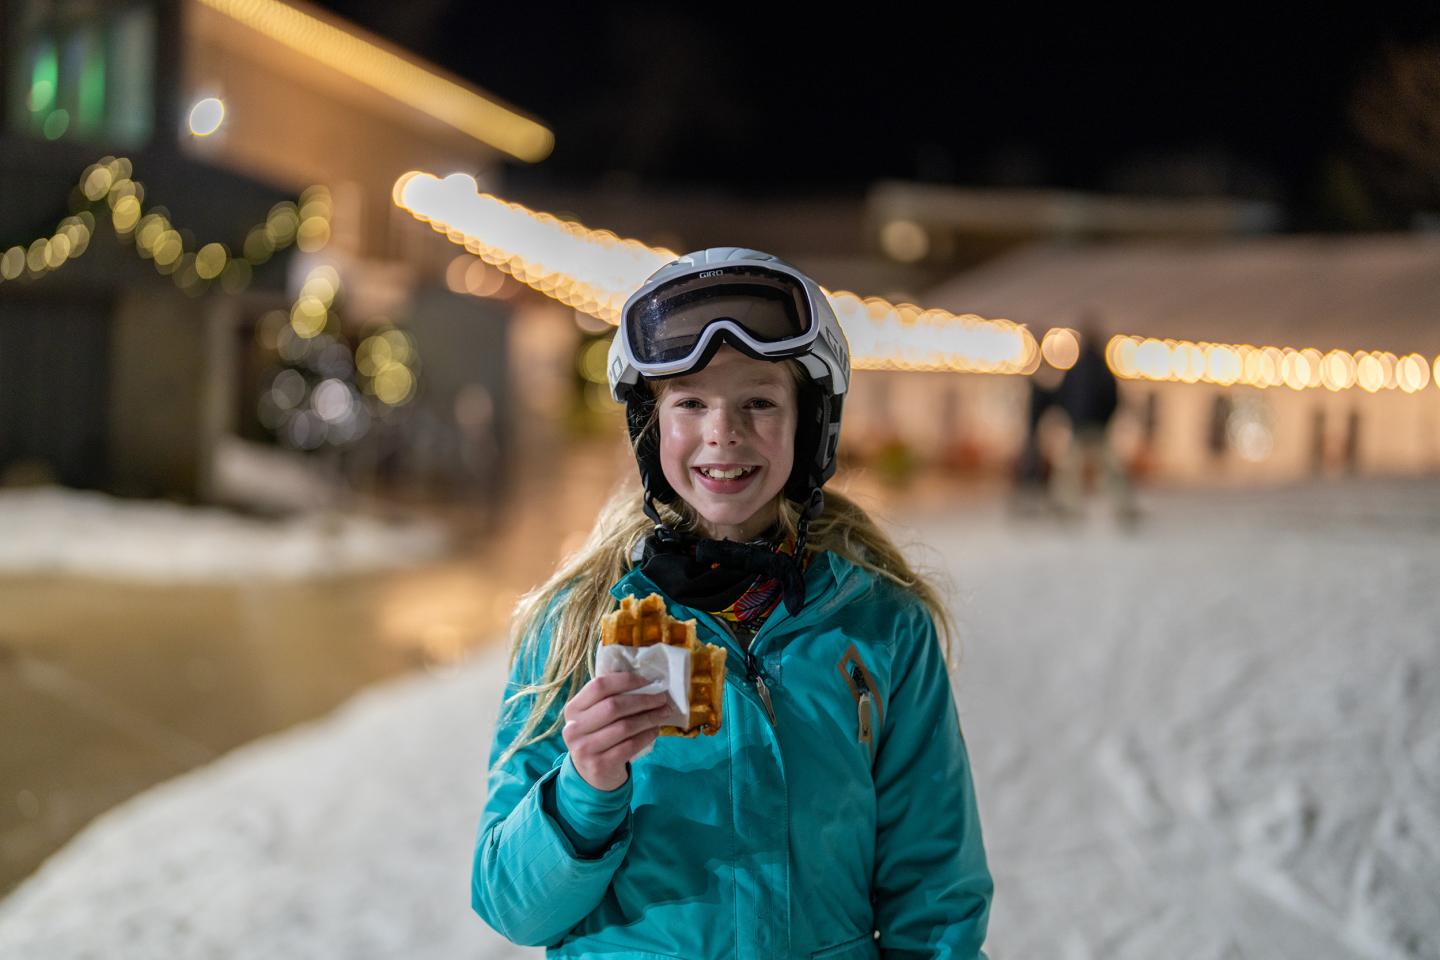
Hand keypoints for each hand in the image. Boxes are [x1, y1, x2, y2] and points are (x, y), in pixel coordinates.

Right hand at [562, 672, 672, 791]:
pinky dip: (646, 736)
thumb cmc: (598, 736)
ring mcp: (584, 748)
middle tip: (662, 699)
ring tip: (663, 713)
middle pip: (613, 706)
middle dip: (643, 700)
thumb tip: (644, 679)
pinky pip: (630, 746)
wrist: (591, 775)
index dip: (626, 680)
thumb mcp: (594, 717)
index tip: (648, 681)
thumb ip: (609, 698)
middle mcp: (573, 728)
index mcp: (572, 709)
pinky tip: (655, 730)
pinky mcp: (599, 765)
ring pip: (624, 726)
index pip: (599, 686)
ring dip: (649, 718)